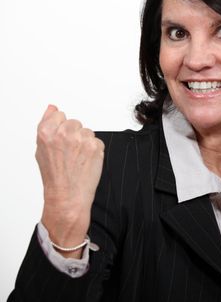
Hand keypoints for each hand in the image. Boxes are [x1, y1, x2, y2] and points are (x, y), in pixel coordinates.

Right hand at [36, 105, 103, 255]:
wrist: (68, 195)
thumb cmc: (54, 175)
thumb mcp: (41, 148)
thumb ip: (47, 124)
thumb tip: (52, 107)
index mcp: (47, 131)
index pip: (60, 115)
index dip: (60, 129)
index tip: (59, 142)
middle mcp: (64, 133)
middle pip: (75, 122)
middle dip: (73, 135)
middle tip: (69, 153)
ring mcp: (81, 139)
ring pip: (87, 131)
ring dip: (84, 142)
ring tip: (77, 159)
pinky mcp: (96, 146)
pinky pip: (97, 141)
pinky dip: (94, 150)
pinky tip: (86, 161)